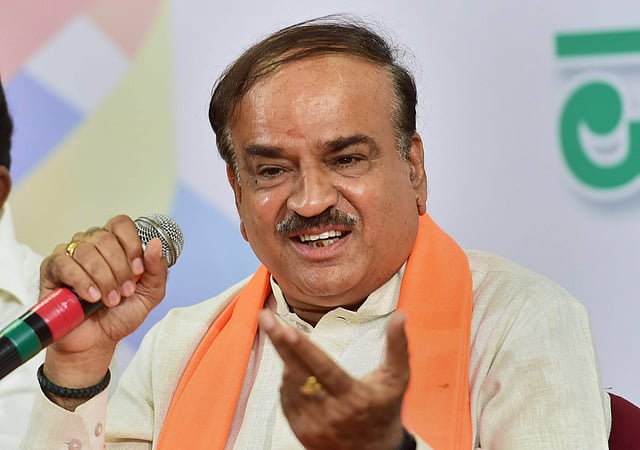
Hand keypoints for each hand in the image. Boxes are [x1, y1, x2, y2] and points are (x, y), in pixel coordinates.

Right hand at [40, 215, 167, 389]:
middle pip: (105, 238)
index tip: (138, 270)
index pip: (121, 224)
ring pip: (86, 251)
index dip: (131, 245)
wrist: (97, 341)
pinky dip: (82, 281)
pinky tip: (91, 297)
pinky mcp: (52, 270)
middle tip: (124, 292)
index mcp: (116, 245)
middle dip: (119, 268)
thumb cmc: (121, 315)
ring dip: (103, 278)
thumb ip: (157, 269)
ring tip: (109, 300)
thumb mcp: (150, 294)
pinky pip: (65, 264)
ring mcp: (70, 255)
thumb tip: (156, 243)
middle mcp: (92, 244)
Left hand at [258, 310, 409, 449]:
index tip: (287, 329)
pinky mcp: (300, 431)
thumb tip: (401, 316)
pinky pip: (286, 397)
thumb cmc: (385, 408)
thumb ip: (398, 347)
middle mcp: (331, 413)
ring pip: (289, 383)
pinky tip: (296, 370)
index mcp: (354, 397)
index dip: (304, 349)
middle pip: (297, 372)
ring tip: (289, 342)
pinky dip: (288, 379)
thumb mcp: (397, 379)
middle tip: (265, 318)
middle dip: (279, 343)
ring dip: (287, 359)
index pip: (324, 369)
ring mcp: (312, 424)